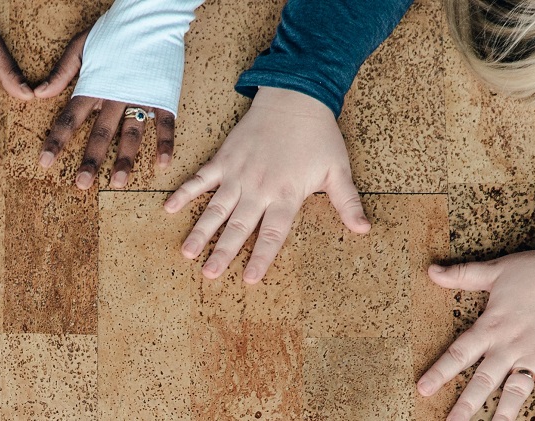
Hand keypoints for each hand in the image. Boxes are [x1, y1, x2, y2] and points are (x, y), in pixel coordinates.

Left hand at [35, 31, 177, 188]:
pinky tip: (162, 164)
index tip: (45, 162)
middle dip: (90, 160)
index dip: (57, 140)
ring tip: (118, 183)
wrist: (150, 15)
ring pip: (132, 133)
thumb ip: (61, 73)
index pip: (70, 118)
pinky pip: (166, 123)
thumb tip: (36, 94)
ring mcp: (142, 96)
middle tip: (82, 184)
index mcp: (94, 85)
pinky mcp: (164, 95)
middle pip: (100, 132)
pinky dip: (165, 143)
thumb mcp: (80, 46)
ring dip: (125, 159)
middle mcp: (116, 95)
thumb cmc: (113, 30)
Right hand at [164, 87, 368, 282]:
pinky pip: (201, 179)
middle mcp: (259, 188)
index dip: (261, 258)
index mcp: (287, 195)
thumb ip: (347, 203)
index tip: (249, 280)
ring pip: (216, 208)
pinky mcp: (224, 158)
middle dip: (223, 252)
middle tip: (209, 274)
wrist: (296, 97)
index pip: (272, 234)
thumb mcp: (338, 171)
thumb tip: (364, 230)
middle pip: (239, 227)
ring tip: (187, 253)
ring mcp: (239, 173)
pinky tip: (169, 209)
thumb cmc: (319, 136)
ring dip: (201, 231)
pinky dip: (185, 193)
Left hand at [418, 251, 534, 420]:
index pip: (459, 354)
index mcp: (491, 327)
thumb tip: (431, 270)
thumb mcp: (496, 270)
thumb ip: (462, 275)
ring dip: (502, 416)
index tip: (423, 389)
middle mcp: (510, 347)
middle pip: (483, 382)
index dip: (440, 372)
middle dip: (466, 406)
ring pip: (515, 393)